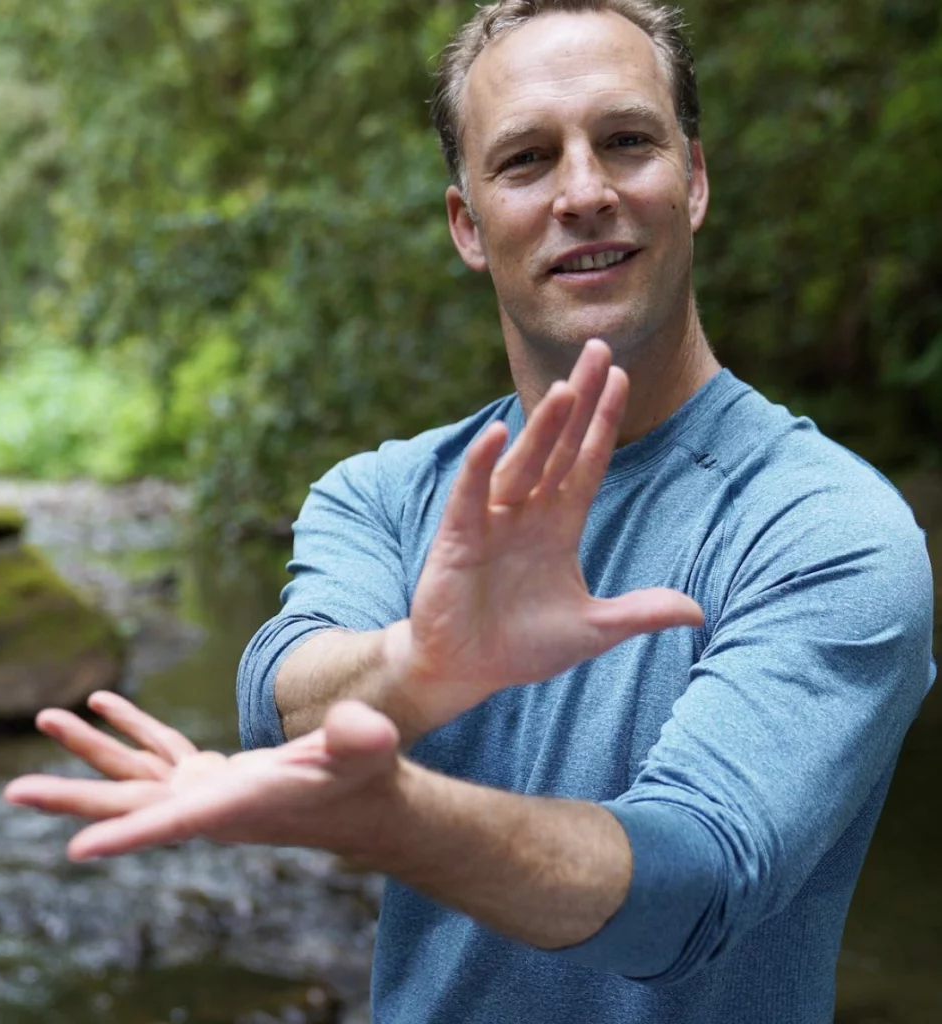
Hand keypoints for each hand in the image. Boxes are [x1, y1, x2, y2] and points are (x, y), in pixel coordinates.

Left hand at [4, 691, 400, 860]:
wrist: (360, 801)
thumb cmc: (364, 779)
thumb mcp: (366, 754)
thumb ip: (361, 740)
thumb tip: (365, 730)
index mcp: (241, 806)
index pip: (179, 821)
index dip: (130, 833)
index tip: (79, 848)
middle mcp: (210, 805)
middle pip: (132, 803)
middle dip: (75, 796)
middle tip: (14, 791)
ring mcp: (206, 790)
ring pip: (136, 771)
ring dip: (91, 747)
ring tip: (47, 715)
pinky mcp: (210, 774)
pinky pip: (160, 748)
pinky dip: (130, 727)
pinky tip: (103, 704)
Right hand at [384, 339, 702, 729]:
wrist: (465, 671)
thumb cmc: (521, 646)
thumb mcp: (592, 630)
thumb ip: (639, 613)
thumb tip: (699, 610)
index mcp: (558, 525)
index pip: (587, 462)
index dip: (604, 422)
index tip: (622, 377)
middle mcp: (527, 513)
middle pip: (558, 445)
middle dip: (579, 399)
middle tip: (598, 348)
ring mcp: (492, 521)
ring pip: (522, 463)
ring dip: (543, 427)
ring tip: (566, 388)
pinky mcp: (459, 538)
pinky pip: (472, 494)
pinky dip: (482, 466)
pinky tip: (497, 435)